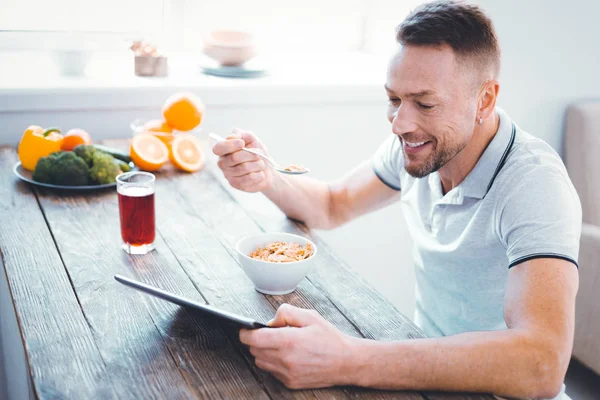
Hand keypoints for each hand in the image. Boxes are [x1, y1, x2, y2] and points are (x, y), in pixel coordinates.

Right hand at [212, 129, 273, 192]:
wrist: (267, 170)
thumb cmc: (257, 152)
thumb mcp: (251, 139)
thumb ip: (241, 134)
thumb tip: (232, 136)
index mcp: (223, 150)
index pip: (218, 148)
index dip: (230, 145)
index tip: (242, 143)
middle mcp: (222, 163)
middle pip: (234, 158)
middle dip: (251, 154)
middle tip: (259, 154)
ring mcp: (228, 175)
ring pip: (244, 168)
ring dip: (258, 164)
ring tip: (260, 164)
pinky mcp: (236, 185)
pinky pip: (249, 178)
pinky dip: (259, 174)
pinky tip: (259, 173)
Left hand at [239, 304, 355, 388]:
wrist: (346, 362)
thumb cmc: (329, 338)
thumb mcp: (310, 316)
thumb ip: (286, 313)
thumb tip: (271, 321)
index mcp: (288, 341)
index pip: (253, 339)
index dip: (245, 333)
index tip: (245, 329)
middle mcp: (285, 360)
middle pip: (254, 350)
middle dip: (256, 341)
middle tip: (269, 334)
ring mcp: (287, 374)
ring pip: (261, 362)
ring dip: (264, 352)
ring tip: (280, 345)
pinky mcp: (290, 383)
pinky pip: (272, 372)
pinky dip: (274, 363)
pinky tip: (287, 356)